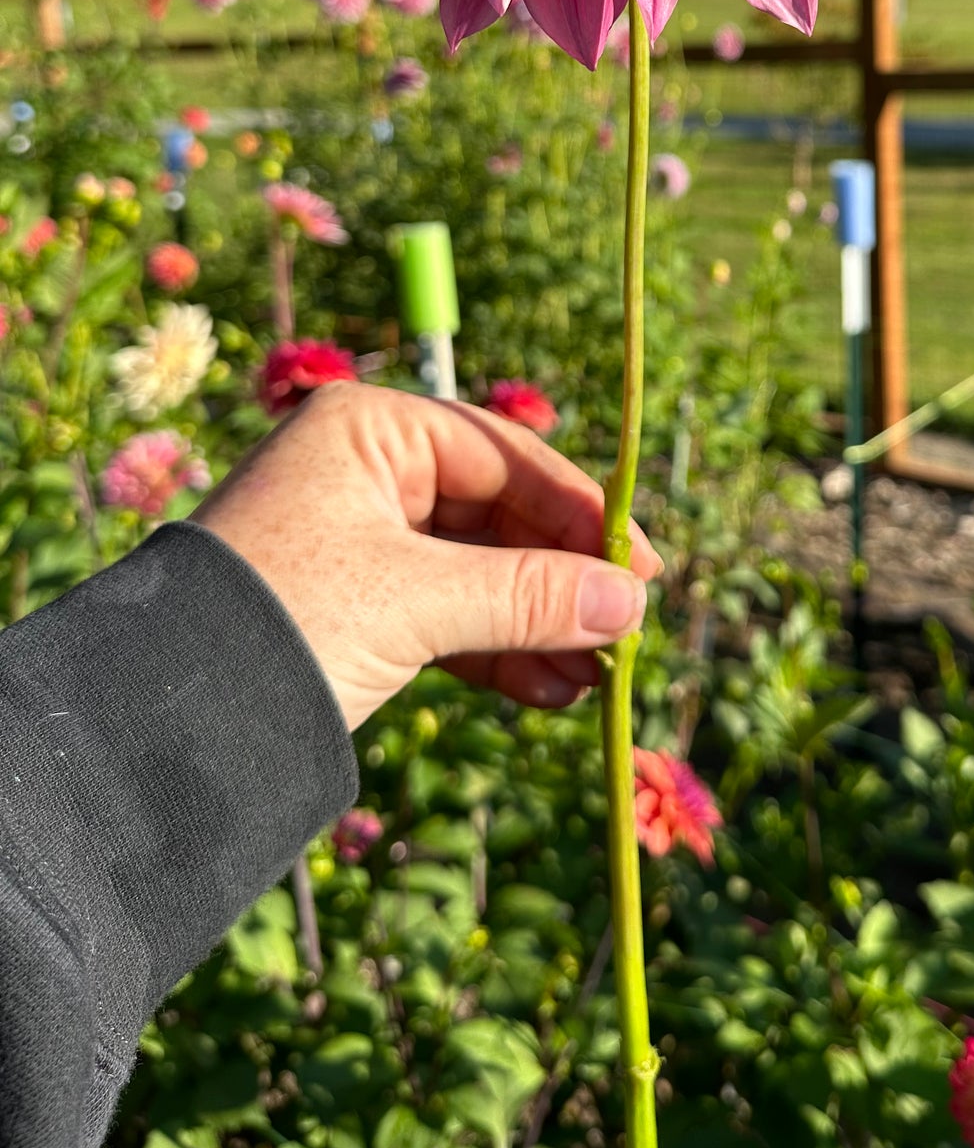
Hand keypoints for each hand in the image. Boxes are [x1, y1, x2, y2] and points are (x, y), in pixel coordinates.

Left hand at [195, 381, 657, 728]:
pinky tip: (551, 691)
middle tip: (626, 632)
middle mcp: (366, 471)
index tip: (641, 566)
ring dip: (538, 626)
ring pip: (476, 575)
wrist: (158, 716)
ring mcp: (357, 540)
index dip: (579, 511)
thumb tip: (631, 603)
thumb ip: (528, 595)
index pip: (504, 455)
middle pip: (497, 516)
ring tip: (598, 677)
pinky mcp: (352, 605)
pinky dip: (496, 653)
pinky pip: (445, 618)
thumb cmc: (285, 619)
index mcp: (370, 430)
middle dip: (561, 582)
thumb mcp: (416, 601)